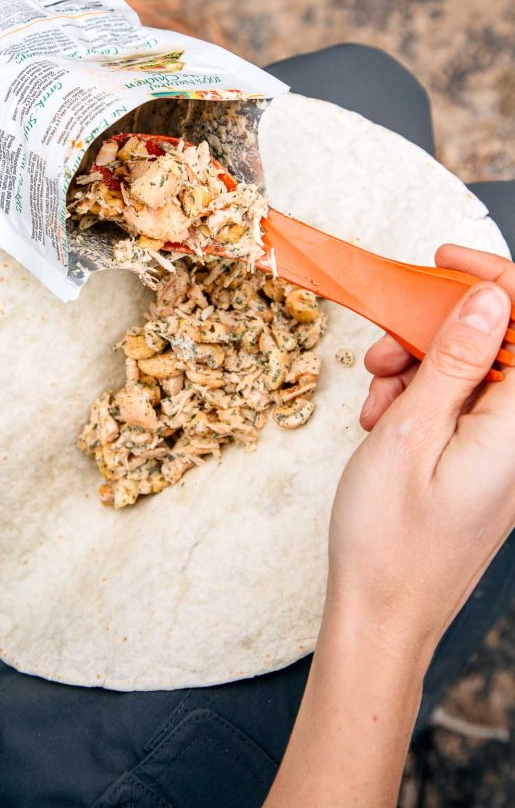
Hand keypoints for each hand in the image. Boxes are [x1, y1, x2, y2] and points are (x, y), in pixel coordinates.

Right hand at [265, 244, 513, 806]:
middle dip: (435, 332)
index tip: (441, 260)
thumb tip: (492, 296)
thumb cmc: (389, 537)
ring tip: (375, 401)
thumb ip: (455, 358)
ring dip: (418, 369)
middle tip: (382, 352)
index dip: (493, 281)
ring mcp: (502, 454)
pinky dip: (418, 401)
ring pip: (470, 374)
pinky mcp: (482, 465)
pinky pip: (458, 408)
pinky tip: (383, 423)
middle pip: (496, 345)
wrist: (380, 616)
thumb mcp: (411, 432)